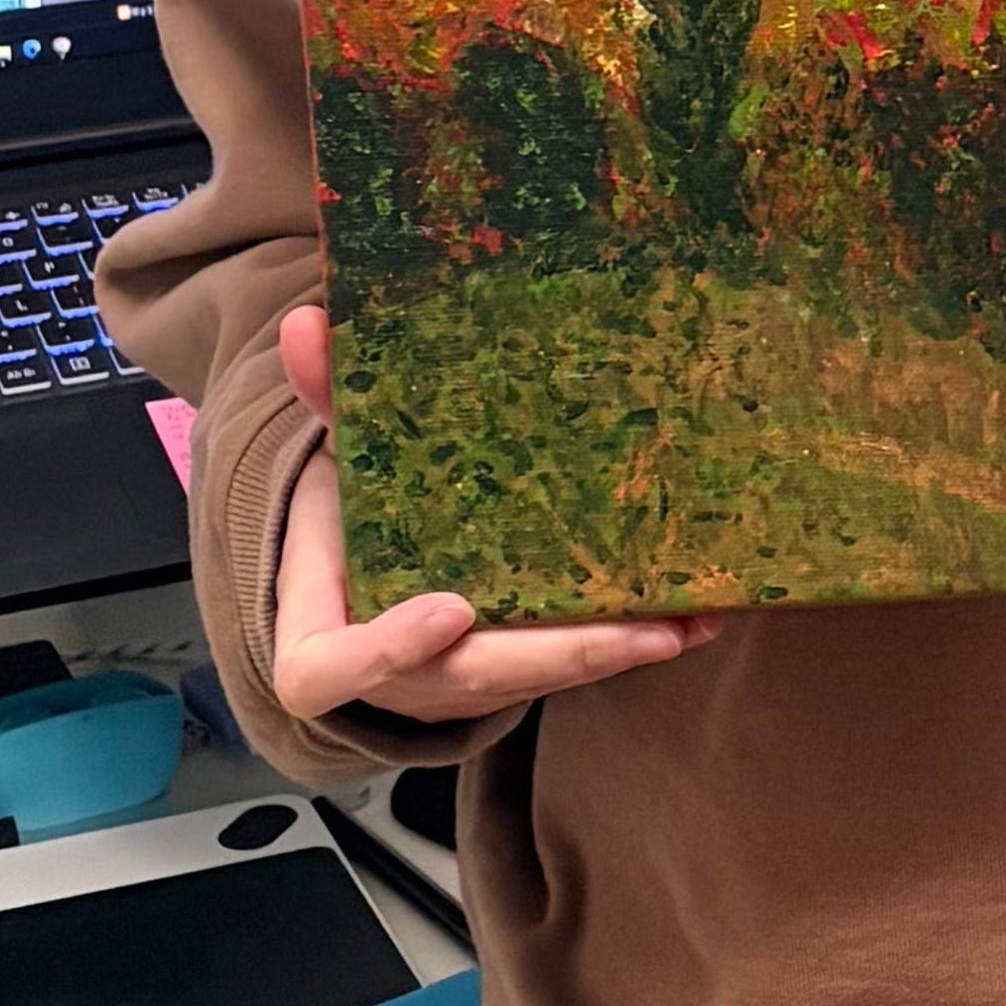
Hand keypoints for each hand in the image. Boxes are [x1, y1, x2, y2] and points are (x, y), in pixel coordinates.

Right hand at [267, 303, 728, 724]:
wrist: (354, 581)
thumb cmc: (340, 523)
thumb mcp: (329, 466)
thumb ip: (325, 402)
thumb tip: (307, 322)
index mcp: (328, 640)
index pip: (336, 670)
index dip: (389, 649)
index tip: (452, 606)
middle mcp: (402, 677)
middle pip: (474, 679)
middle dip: (559, 655)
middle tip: (640, 630)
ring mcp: (463, 682)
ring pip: (537, 679)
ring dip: (618, 652)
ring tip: (693, 618)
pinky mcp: (513, 672)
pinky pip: (569, 666)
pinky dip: (630, 641)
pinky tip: (697, 614)